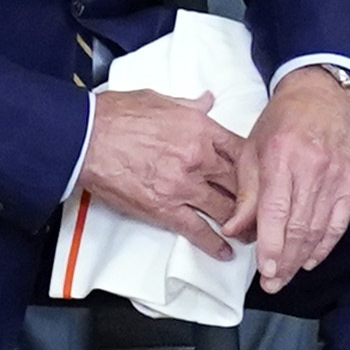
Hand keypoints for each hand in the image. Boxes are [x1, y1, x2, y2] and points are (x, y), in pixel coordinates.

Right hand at [72, 87, 243, 248]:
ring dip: (240, 224)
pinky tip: (225, 252)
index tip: (260, 177)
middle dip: (254, 199)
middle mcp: (198, 158)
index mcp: (199, 128)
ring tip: (250, 235)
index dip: (255, 167)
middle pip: (239, 183)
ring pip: (225, 209)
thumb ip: (189, 104)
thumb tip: (207, 100)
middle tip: (264, 210)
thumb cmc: (115, 114)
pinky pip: (197, 230)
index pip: (241, 150)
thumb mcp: (159, 98)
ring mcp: (183, 186)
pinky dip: (214, 243)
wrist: (85, 138)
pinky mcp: (164, 209)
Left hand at [242, 66, 349, 287]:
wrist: (320, 95)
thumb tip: (235, 230)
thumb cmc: (281, 121)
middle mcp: (312, 169)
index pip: (276, 212)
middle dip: (286, 261)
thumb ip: (245, 193)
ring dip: (303, 259)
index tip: (265, 270)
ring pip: (319, 229)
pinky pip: (339, 222)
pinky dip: (325, 245)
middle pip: (299, 227)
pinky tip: (312, 260)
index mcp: (282, 157)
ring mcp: (335, 177)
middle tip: (273, 283)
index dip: (272, 245)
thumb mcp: (251, 149)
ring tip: (287, 276)